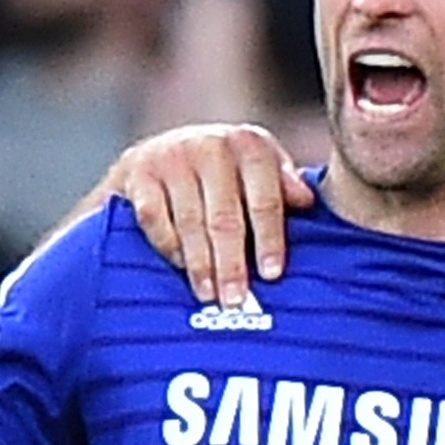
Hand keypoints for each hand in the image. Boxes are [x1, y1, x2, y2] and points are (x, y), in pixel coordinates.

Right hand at [102, 121, 307, 315]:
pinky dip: (168, 246)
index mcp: (248, 144)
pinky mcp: (137, 171)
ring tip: (209, 295)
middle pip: (225, 217)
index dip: (270, 239)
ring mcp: (171, 156)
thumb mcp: (258, 174)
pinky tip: (179, 267)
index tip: (272, 275)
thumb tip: (307, 201)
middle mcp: (210, 144)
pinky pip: (154, 218)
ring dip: (200, 264)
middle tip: (236, 301)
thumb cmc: (223, 176)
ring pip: (190, 222)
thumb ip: (283, 187)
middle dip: (231, 264)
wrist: (158, 155)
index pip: (265, 198)